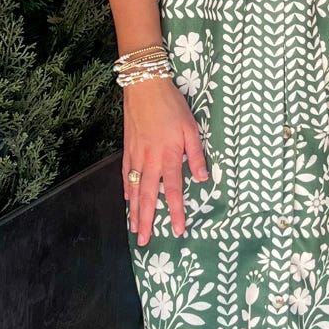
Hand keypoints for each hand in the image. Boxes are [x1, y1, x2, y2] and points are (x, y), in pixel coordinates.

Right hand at [124, 77, 209, 243]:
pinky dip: (126, 189)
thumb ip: (196, 155)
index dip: (175, 212)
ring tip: (135, 229)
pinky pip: (126, 173)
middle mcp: (150, 160)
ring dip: (134, 211)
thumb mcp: (191, 128)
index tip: (177, 230)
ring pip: (134, 189)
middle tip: (145, 242)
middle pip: (147, 197)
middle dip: (147, 221)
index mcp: (168, 156)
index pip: (172, 191)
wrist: (145, 86)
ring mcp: (136, 155)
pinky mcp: (128, 147)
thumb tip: (202, 178)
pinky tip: (127, 200)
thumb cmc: (172, 105)